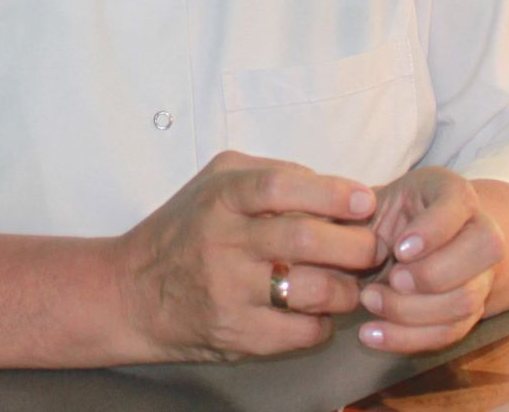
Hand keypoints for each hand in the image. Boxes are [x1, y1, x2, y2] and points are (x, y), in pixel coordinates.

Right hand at [114, 150, 377, 361]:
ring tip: (351, 281)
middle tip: (373, 246)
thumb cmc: (186, 227)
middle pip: (305, 240)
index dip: (330, 193)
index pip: (281, 186)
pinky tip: (320, 310)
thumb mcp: (216, 181)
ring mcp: (231, 292)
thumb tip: (333, 188)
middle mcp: (224, 241)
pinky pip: (303, 331)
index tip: (364, 201)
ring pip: (312, 290)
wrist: (134, 291)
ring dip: (348, 288)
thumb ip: (270, 174)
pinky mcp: (239, 335)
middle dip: (354, 244)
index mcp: (222, 196)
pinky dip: (325, 321)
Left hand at [357, 166, 504, 352]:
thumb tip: (329, 226)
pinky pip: (448, 333)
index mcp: (453, 193)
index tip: (398, 248)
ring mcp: (479, 275)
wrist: (409, 238)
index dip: (432, 231)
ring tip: (369, 300)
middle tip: (391, 279)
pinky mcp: (466, 313)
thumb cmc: (387, 210)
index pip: (459, 205)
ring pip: (466, 300)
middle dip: (432, 274)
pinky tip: (371, 333)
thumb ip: (354, 208)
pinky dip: (408, 338)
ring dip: (414, 310)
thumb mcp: (373, 196)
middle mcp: (478, 231)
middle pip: (482, 253)